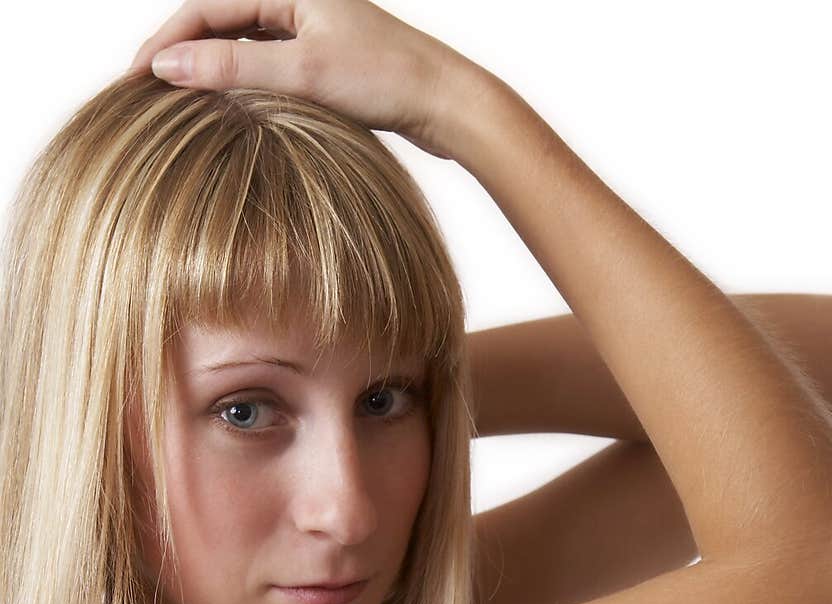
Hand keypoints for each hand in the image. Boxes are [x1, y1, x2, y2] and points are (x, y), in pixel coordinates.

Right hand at [127, 0, 468, 158]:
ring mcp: (307, 27)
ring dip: (207, 73)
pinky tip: (224, 112)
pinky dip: (237, 86)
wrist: (446, 104)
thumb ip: (234, 69)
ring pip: (238, 47)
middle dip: (178, 57)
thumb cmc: (387, 80)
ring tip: (174, 106)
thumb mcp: (303, 74)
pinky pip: (263, 66)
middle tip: (141, 96)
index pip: (203, 9)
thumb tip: (167, 67)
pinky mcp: (321, 58)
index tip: (133, 81)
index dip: (163, 43)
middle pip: (216, 24)